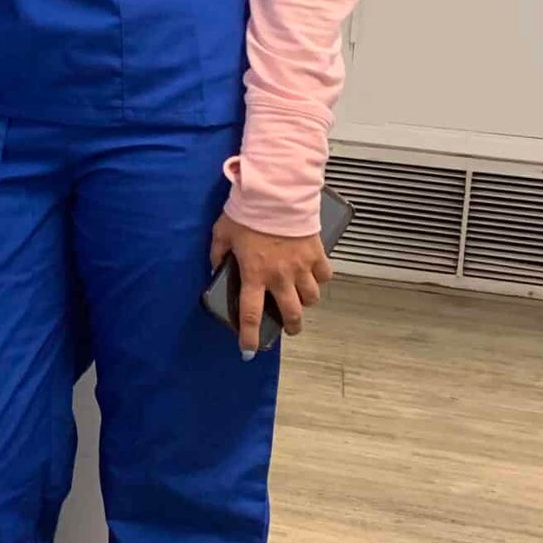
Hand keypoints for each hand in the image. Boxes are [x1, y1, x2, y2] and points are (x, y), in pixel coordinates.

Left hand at [209, 212, 332, 355]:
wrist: (276, 192)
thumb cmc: (246, 212)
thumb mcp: (222, 232)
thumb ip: (218, 253)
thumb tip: (217, 267)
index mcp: (254, 274)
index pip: (250, 314)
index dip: (249, 336)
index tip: (248, 350)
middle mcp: (280, 276)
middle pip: (291, 313)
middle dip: (292, 326)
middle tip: (290, 328)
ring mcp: (301, 266)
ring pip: (311, 297)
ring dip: (306, 301)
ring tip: (301, 298)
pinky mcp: (317, 253)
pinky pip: (325, 275)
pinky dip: (320, 278)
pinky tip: (314, 275)